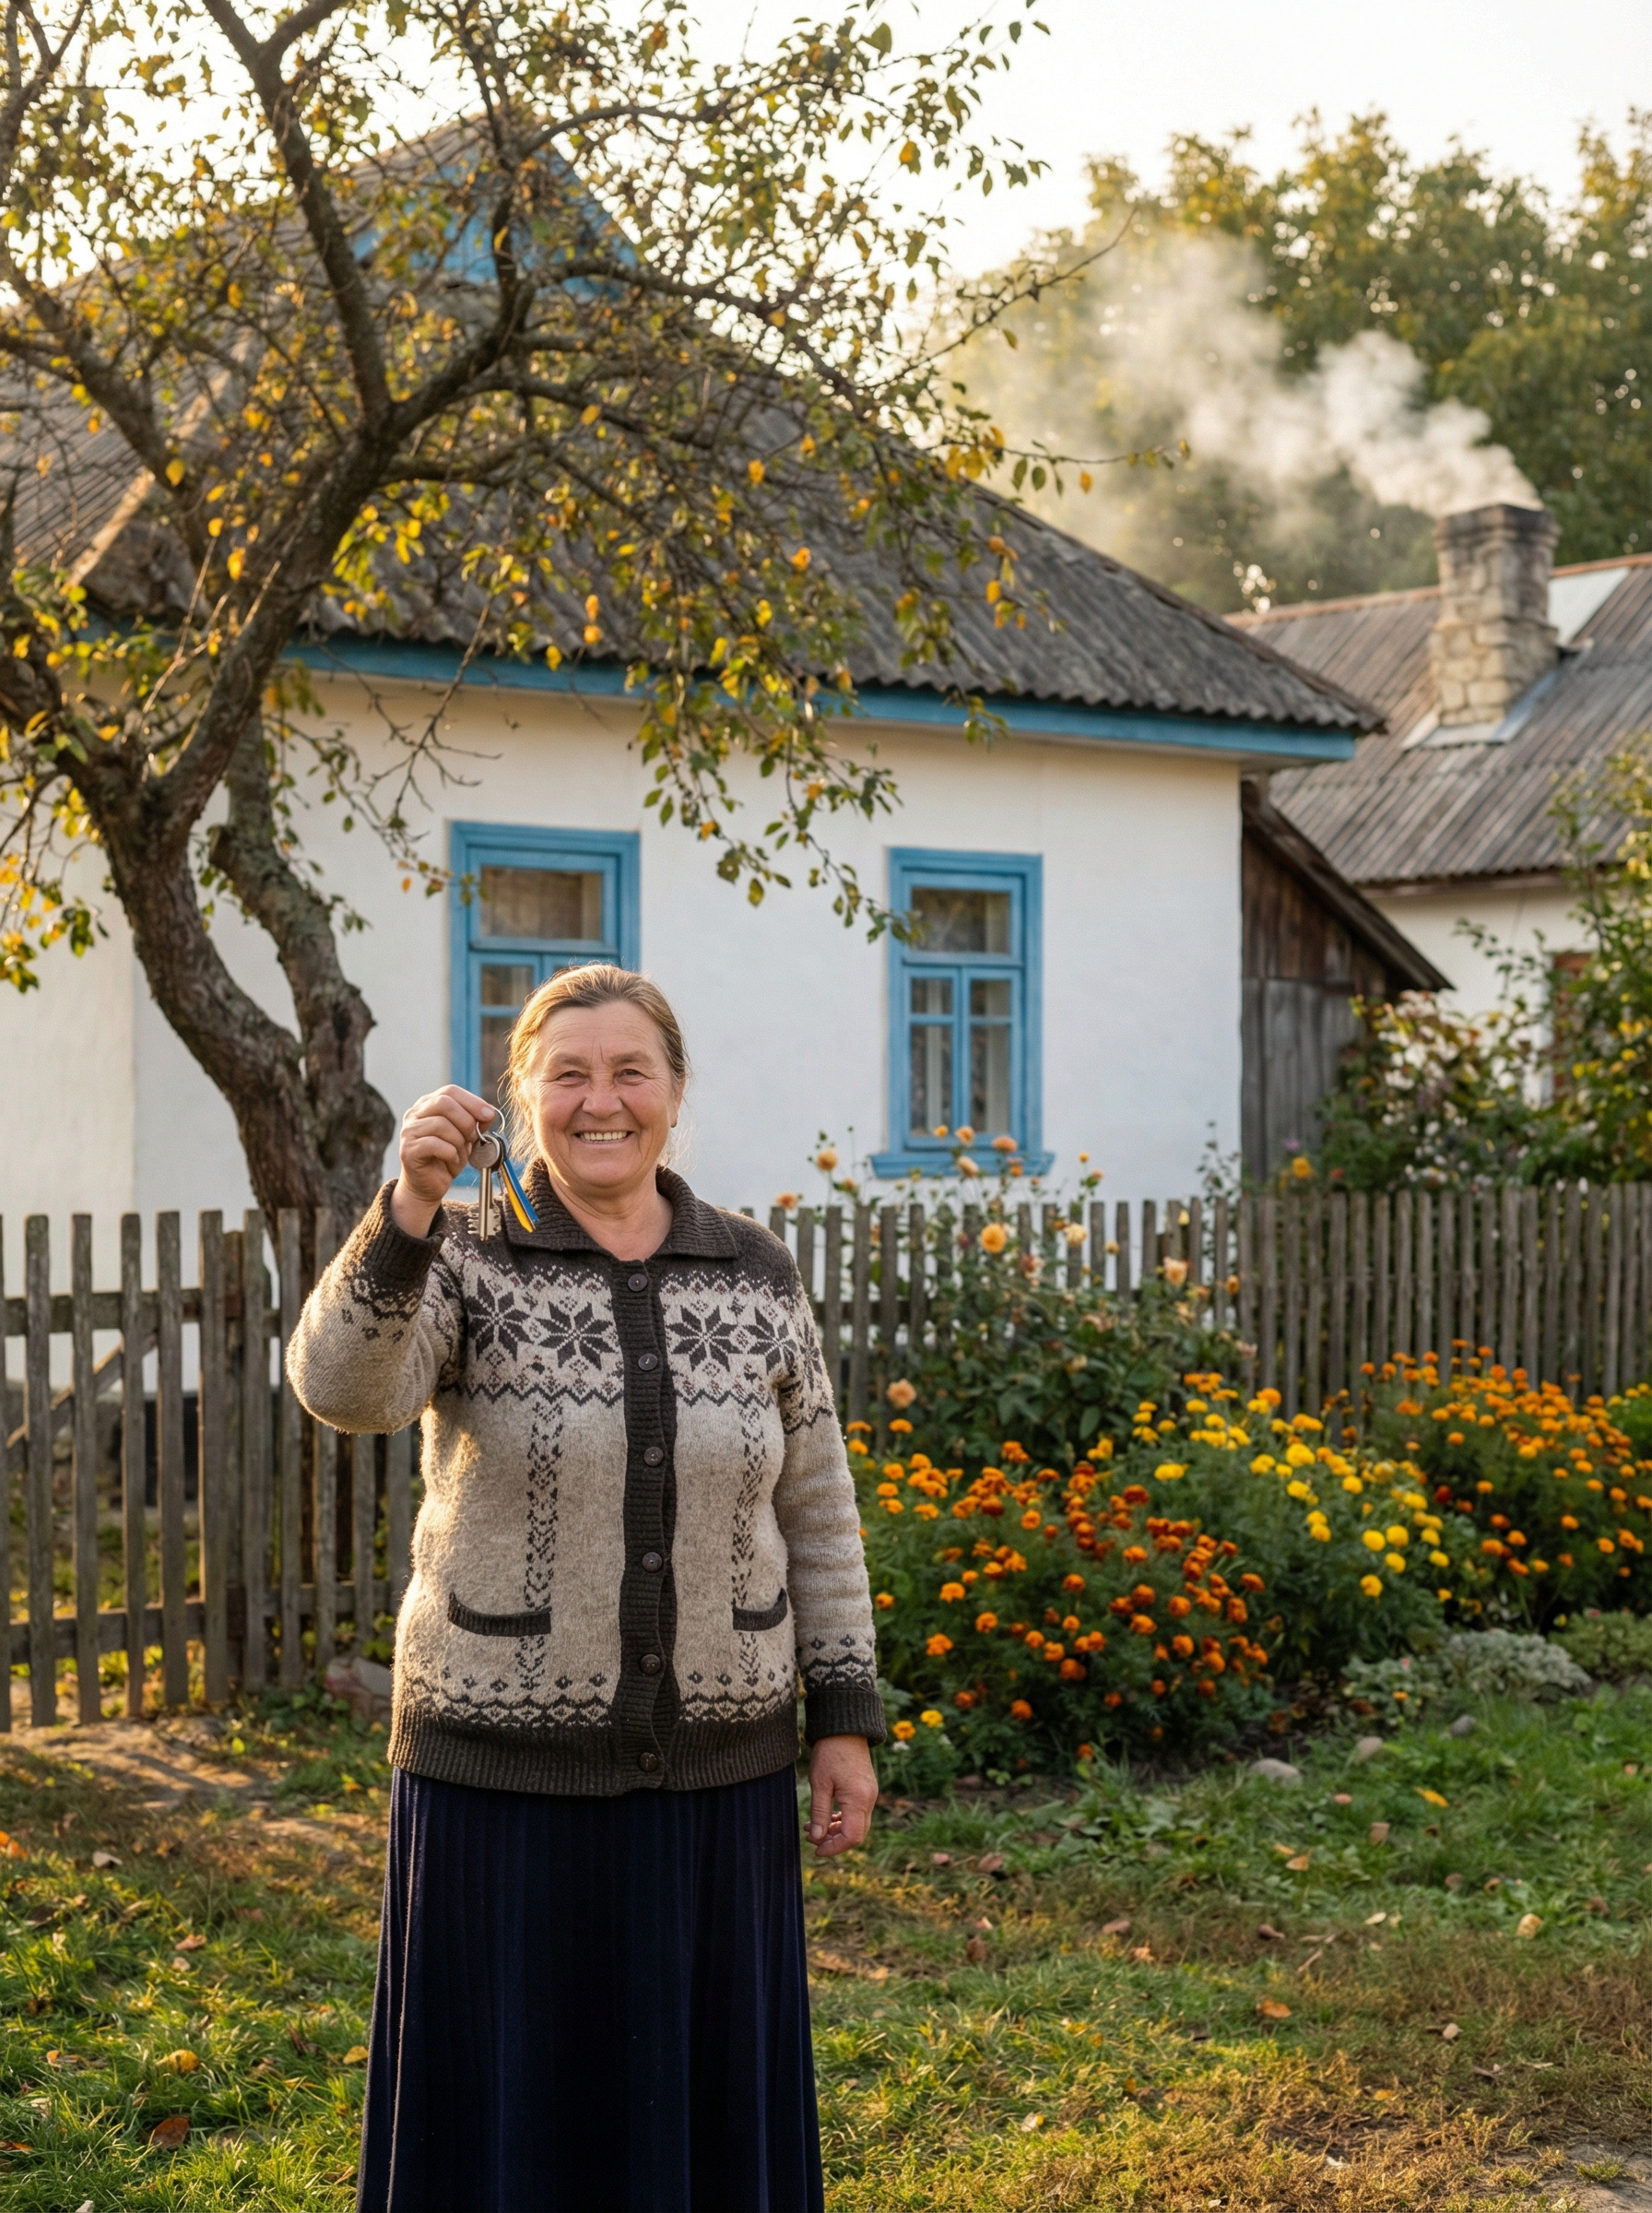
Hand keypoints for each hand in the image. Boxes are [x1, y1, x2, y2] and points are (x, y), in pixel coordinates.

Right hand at [391, 1084, 495, 1235]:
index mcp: (428, 1105)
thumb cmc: (447, 1158)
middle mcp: (415, 1114)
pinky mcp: (408, 1150)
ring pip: (440, 1124)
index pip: (450, 1091)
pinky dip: (450, 1153)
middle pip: (444, 1103)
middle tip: (474, 1137)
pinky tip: (452, 1160)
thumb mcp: (466, 1136)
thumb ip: (475, 1122)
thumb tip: (488, 1113)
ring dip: (459, 1141)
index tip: (488, 1115)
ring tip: (460, 1152)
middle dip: (466, 1120)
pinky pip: (434, 1144)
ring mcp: (409, 1131)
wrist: (429, 1185)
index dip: (472, 1101)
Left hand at [806, 1734, 877, 1858]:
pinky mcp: (865, 1789)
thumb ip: (820, 1813)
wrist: (845, 1728)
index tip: (816, 1850)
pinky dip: (841, 1819)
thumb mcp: (820, 1784)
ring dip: (835, 1830)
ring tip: (812, 1828)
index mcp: (858, 1800)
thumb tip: (817, 1838)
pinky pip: (856, 1813)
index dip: (834, 1848)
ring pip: (855, 1824)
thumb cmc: (830, 1753)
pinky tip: (825, 1817)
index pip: (851, 1837)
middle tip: (811, 1839)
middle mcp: (869, 1800)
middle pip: (856, 1834)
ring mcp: (869, 1794)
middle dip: (833, 1841)